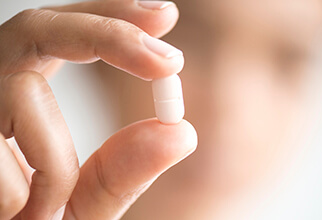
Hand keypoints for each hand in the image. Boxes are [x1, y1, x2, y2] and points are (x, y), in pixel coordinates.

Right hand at [0, 1, 196, 218]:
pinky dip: (24, 194)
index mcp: (26, 89)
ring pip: (23, 94)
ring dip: (55, 163)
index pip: (66, 32)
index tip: (164, 15)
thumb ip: (124, 169)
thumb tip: (180, 132)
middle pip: (39, 27)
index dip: (110, 16)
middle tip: (168, 61)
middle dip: (109, 35)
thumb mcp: (83, 198)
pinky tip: (17, 214)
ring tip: (48, 209)